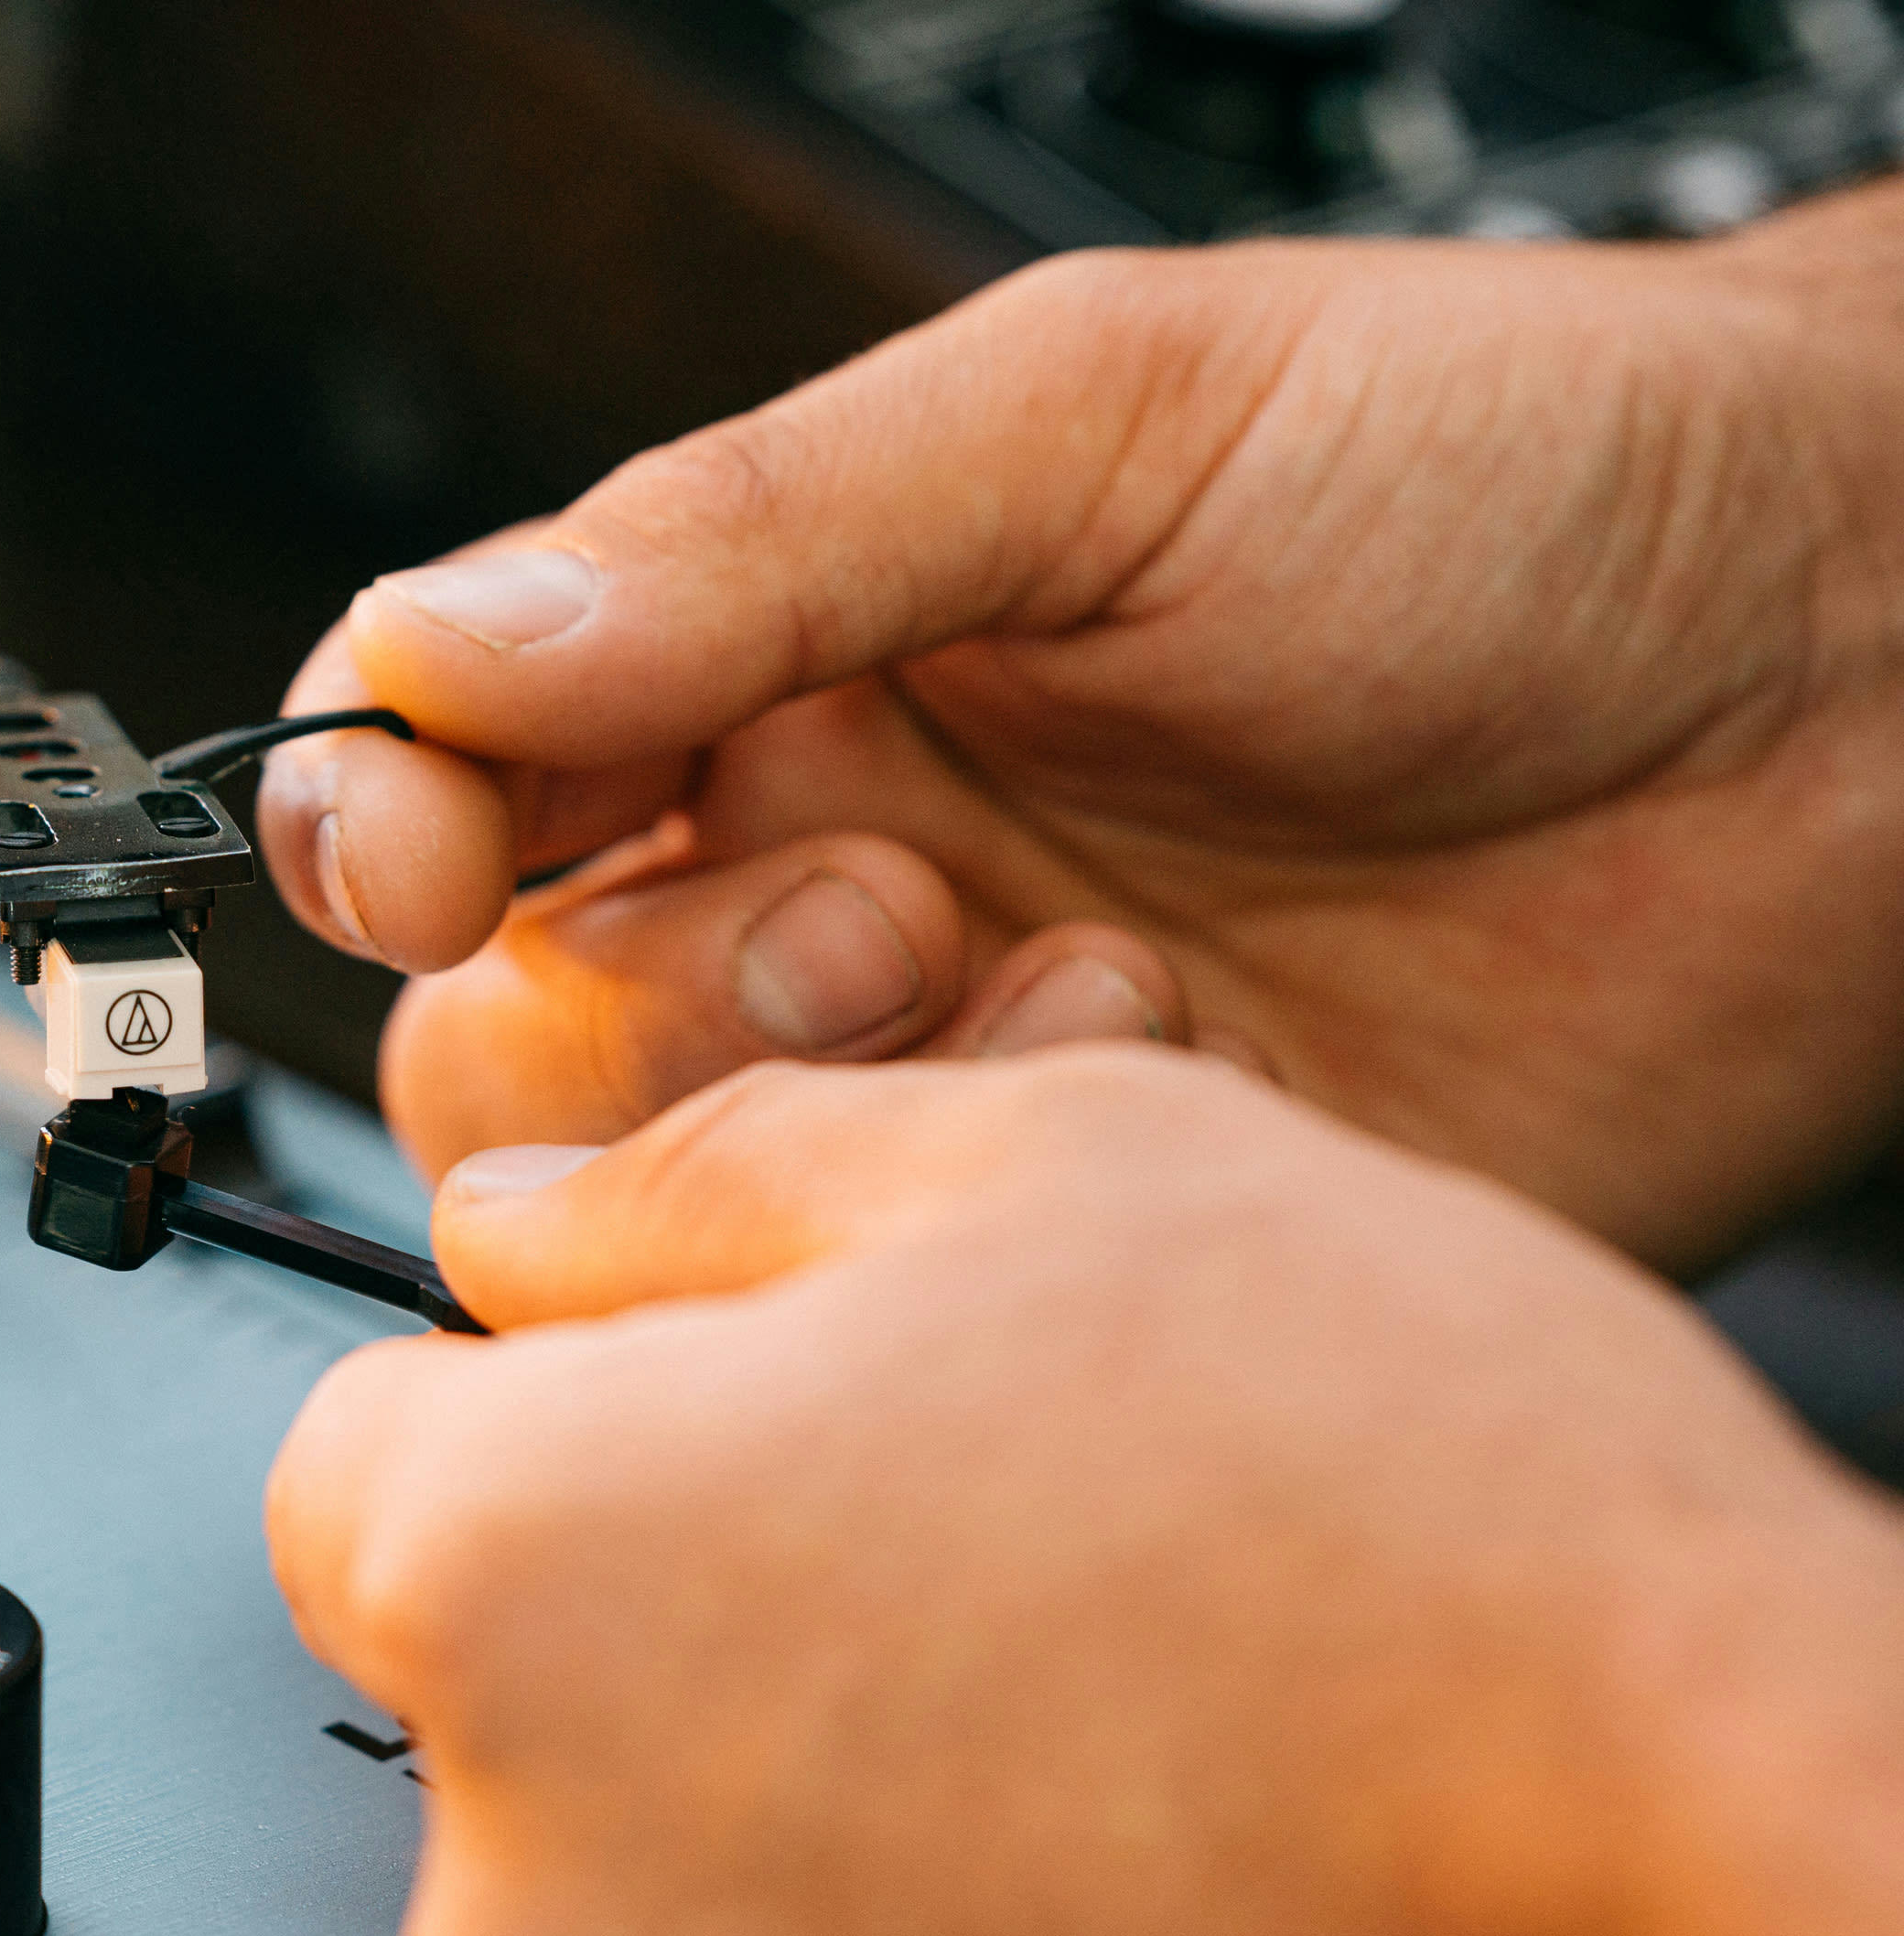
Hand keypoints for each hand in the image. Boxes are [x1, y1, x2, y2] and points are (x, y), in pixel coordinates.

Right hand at [254, 192, 1903, 1270]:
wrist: (1868, 687)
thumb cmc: (1521, 475)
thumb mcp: (1103, 421)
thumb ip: (750, 538)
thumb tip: (441, 652)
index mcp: (788, 652)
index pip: (454, 763)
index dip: (391, 822)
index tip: (435, 857)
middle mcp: (832, 865)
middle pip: (509, 1027)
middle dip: (628, 993)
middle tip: (866, 906)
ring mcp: (951, 1070)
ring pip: (667, 1196)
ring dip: (796, 1108)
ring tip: (1029, 979)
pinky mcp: (1088, 1235)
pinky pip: (899, 1301)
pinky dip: (984, 1204)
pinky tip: (1167, 1074)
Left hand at [267, 1051, 1903, 1935]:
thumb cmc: (1434, 1559)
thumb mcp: (1055, 1171)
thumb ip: (707, 1181)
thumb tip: (536, 1217)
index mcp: (511, 1581)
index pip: (364, 1458)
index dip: (546, 1405)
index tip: (708, 1419)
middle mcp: (523, 1904)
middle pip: (513, 1720)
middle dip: (683, 1640)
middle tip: (977, 1583)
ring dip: (807, 1869)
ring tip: (1104, 1780)